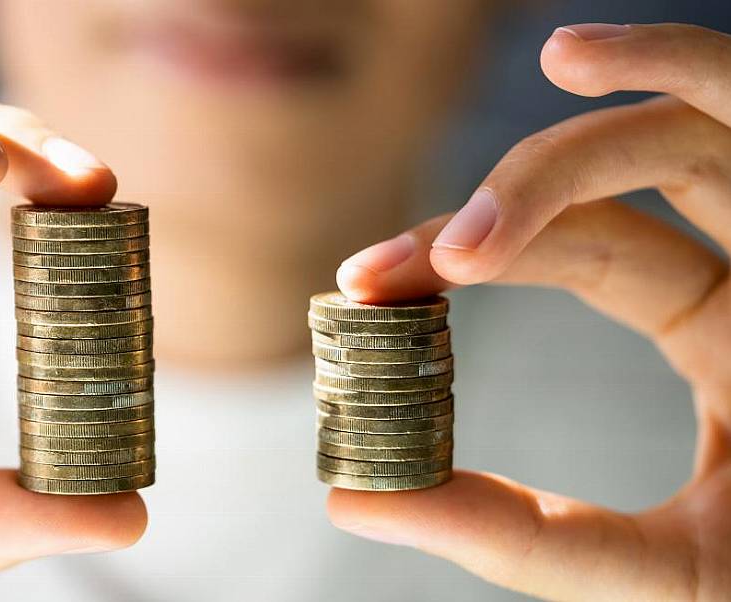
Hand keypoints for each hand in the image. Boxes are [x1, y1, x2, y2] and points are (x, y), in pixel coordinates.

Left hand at [330, 23, 730, 600]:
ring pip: (714, 122)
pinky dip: (688, 71)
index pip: (583, 255)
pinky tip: (581, 55)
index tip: (360, 285)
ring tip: (543, 69)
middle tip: (394, 266)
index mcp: (724, 333)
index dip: (466, 254)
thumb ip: (517, 537)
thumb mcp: (655, 572)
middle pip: (625, 186)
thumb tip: (352, 498)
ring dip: (623, 92)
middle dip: (511, 196)